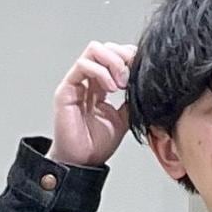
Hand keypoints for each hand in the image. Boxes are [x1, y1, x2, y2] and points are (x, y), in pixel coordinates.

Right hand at [51, 40, 136, 168]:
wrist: (82, 163)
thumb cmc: (96, 145)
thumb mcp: (124, 119)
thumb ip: (131, 102)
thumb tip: (144, 87)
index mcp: (100, 85)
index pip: (114, 56)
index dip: (129, 57)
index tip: (141, 69)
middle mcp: (88, 80)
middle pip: (105, 48)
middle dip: (122, 57)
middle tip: (131, 76)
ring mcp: (77, 82)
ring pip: (94, 50)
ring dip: (113, 62)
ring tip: (121, 83)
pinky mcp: (67, 89)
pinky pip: (82, 65)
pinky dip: (100, 71)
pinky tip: (111, 88)